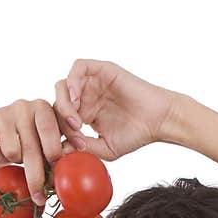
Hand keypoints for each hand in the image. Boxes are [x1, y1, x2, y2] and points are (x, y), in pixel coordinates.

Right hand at [0, 99, 63, 204]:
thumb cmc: (30, 147)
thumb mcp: (48, 146)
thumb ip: (62, 150)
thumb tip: (78, 156)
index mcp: (44, 108)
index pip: (52, 129)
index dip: (58, 145)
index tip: (68, 155)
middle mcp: (24, 105)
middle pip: (32, 147)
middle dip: (38, 176)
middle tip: (40, 196)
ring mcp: (3, 111)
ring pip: (12, 151)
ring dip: (15, 162)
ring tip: (16, 159)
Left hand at [53, 59, 179, 161]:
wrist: (158, 121)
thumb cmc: (137, 134)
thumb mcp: (105, 148)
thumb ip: (83, 148)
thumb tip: (60, 150)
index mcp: (85, 114)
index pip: (60, 118)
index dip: (59, 131)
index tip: (69, 144)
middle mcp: (87, 97)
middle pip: (58, 101)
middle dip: (60, 117)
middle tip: (73, 130)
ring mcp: (93, 83)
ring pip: (64, 85)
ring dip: (64, 101)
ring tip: (74, 117)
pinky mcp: (102, 70)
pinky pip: (79, 67)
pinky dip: (72, 81)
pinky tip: (75, 98)